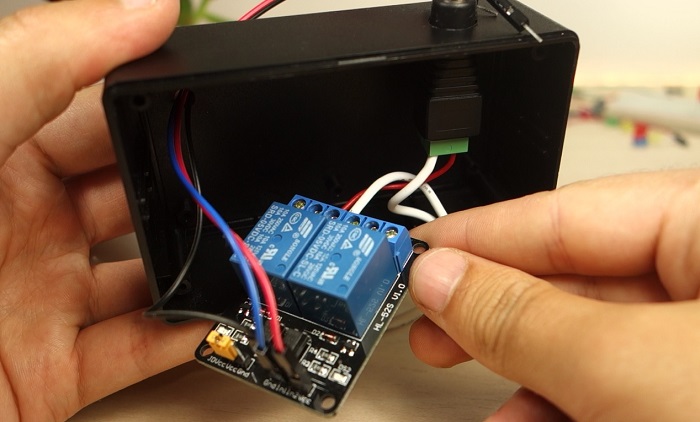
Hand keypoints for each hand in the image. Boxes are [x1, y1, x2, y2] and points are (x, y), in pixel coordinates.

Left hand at [0, 1, 207, 419]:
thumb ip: (42, 60)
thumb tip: (144, 6)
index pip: (91, 106)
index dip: (154, 93)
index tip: (216, 88)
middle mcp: (14, 225)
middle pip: (131, 191)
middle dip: (187, 182)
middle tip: (238, 175)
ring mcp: (34, 301)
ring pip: (144, 272)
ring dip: (198, 259)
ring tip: (243, 243)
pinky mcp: (47, 374)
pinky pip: (135, 349)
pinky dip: (184, 333)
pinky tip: (218, 311)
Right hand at [408, 170, 699, 420]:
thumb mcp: (627, 364)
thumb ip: (525, 317)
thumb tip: (444, 277)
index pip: (572, 210)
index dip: (482, 233)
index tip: (422, 252)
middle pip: (577, 275)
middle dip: (492, 305)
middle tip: (430, 316)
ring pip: (593, 336)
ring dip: (519, 363)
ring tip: (460, 371)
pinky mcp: (695, 389)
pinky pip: (622, 380)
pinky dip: (564, 400)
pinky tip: (521, 415)